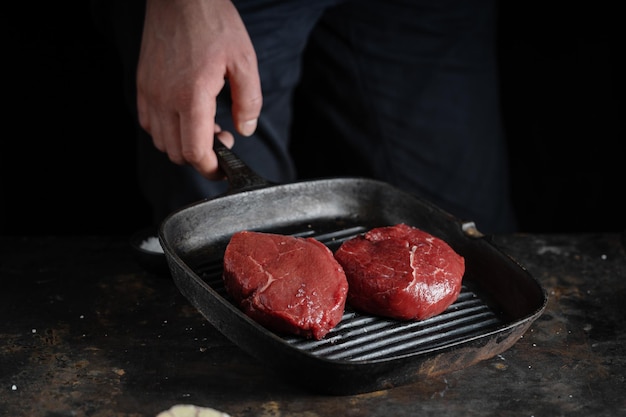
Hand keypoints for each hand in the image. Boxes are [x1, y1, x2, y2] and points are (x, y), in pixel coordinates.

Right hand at [137, 0, 261, 178]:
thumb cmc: (214, 24)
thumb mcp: (244, 61)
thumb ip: (248, 101)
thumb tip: (245, 130)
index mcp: (192, 97)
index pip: (194, 153)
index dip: (211, 168)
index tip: (224, 165)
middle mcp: (165, 99)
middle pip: (176, 153)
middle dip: (201, 156)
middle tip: (221, 137)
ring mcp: (150, 92)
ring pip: (160, 141)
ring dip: (183, 144)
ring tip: (205, 125)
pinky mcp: (142, 84)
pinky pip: (148, 123)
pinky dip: (166, 130)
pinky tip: (184, 115)